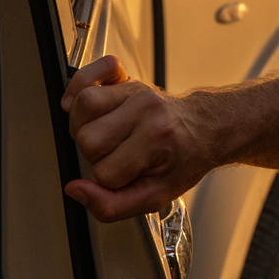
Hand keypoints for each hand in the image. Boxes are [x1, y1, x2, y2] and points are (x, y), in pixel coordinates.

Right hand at [62, 55, 219, 220]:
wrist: (203, 129)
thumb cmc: (182, 161)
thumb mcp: (155, 196)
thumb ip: (111, 205)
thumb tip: (75, 190)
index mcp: (155, 139)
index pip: (104, 172)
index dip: (110, 180)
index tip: (126, 174)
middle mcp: (145, 110)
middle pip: (87, 139)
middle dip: (96, 155)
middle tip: (116, 155)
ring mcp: (135, 91)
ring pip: (83, 106)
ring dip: (83, 126)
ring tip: (102, 134)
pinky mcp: (127, 79)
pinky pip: (91, 73)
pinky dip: (79, 84)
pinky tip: (79, 102)